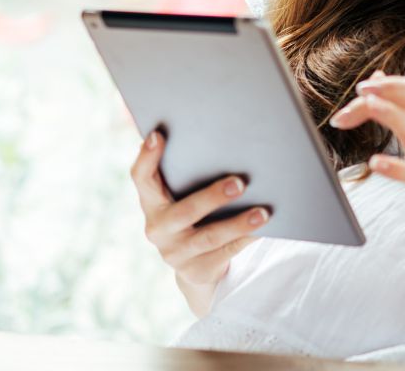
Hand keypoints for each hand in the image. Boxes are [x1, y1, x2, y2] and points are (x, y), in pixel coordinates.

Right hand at [129, 131, 267, 311]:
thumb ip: (185, 171)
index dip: (147, 157)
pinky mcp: (197, 270)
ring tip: (263, 213)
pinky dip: (246, 240)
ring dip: (238, 224)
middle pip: (184, 212)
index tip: (159, 135)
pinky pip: (227, 254)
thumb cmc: (194, 215)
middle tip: (240, 183)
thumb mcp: (182, 196)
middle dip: (212, 197)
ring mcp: (176, 254)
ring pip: (210, 237)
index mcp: (151, 203)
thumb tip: (210, 136)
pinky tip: (263, 229)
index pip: (141, 177)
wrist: (197, 266)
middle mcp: (158, 230)